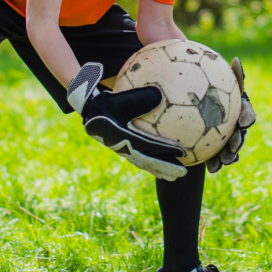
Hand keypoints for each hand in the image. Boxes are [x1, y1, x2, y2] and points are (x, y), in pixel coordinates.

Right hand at [67, 63, 187, 181]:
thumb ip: (139, 97)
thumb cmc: (106, 101)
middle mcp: (124, 147)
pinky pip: (139, 158)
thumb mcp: (121, 98)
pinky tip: (162, 164)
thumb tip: (159, 94)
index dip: (166, 150)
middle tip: (182, 173)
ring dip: (159, 169)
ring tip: (174, 176)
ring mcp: (123, 150)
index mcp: (124, 137)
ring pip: (143, 163)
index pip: (149, 146)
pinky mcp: (122, 149)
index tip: (182, 153)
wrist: (88, 109)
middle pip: (148, 161)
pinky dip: (151, 163)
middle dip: (165, 168)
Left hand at [206, 57, 256, 173]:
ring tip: (225, 161)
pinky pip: (217, 156)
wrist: (188, 100)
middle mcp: (234, 122)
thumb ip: (228, 74)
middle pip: (240, 132)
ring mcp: (226, 135)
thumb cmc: (203, 82)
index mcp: (237, 106)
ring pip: (231, 148)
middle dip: (238, 141)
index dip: (247, 116)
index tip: (244, 121)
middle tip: (232, 146)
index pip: (246, 111)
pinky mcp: (216, 147)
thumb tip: (237, 61)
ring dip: (230, 156)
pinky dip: (216, 163)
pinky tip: (212, 169)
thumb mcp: (211, 76)